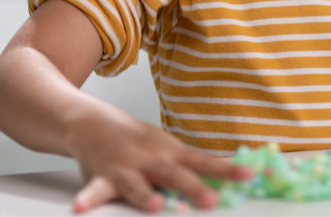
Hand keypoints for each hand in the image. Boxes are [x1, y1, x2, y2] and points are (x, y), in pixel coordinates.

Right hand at [65, 113, 252, 212]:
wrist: (93, 123)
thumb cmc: (138, 142)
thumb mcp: (169, 149)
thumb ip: (194, 166)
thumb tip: (229, 178)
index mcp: (172, 153)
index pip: (205, 162)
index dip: (228, 170)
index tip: (249, 177)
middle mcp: (151, 160)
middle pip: (174, 175)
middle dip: (193, 187)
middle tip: (210, 200)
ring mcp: (126, 168)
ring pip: (136, 184)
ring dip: (145, 195)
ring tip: (155, 205)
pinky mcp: (101, 176)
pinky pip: (94, 190)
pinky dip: (88, 199)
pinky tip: (81, 208)